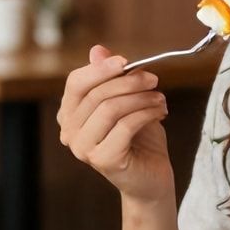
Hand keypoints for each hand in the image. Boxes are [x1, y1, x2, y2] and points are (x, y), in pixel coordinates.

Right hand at [57, 45, 172, 200]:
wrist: (151, 178)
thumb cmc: (138, 139)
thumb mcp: (126, 101)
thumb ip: (110, 78)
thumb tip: (97, 50)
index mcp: (70, 116)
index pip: (76, 84)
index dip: (100, 69)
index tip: (126, 61)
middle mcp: (70, 133)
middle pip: (96, 94)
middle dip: (128, 82)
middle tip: (153, 79)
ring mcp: (83, 149)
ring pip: (110, 108)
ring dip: (141, 98)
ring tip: (160, 98)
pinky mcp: (103, 159)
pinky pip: (125, 125)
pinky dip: (146, 113)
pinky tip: (160, 112)